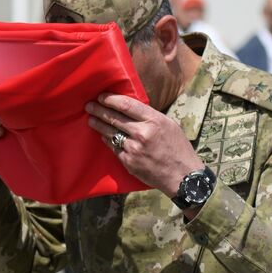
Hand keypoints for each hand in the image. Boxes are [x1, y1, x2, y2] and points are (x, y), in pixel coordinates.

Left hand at [86, 93, 203, 197]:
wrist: (182, 176)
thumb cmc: (178, 148)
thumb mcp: (169, 125)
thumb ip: (150, 117)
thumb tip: (130, 109)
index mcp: (154, 120)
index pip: (126, 105)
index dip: (110, 99)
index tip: (101, 96)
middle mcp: (142, 133)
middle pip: (114, 118)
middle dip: (99, 110)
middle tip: (89, 105)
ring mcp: (133, 148)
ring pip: (110, 132)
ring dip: (98, 124)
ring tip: (91, 119)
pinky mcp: (128, 161)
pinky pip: (113, 147)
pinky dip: (107, 140)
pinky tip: (103, 136)